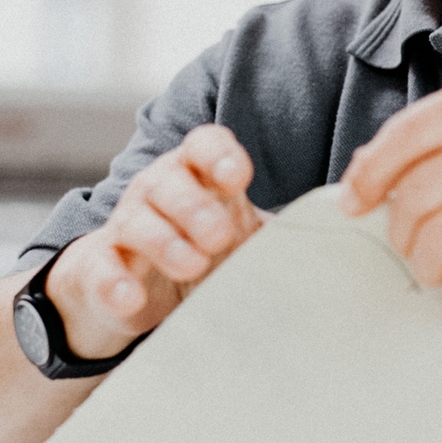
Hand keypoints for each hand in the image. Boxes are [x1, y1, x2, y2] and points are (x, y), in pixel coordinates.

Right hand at [47, 125, 266, 358]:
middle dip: (194, 205)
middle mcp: (157, 191)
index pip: (203, 145)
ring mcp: (125, 227)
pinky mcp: (99, 268)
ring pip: (136, 221)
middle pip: (168, 180)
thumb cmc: (199, 251)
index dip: (219, 155)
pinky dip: (114, 283)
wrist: (130, 290)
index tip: (239, 177)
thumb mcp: (241, 238)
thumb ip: (281, 231)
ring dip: (165, 242)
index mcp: (196, 176)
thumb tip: (342, 227)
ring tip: (192, 265)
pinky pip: (101, 268)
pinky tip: (131, 297)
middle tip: (220, 236)